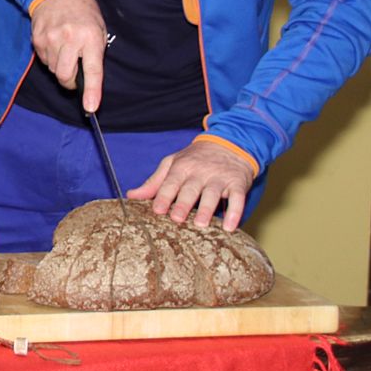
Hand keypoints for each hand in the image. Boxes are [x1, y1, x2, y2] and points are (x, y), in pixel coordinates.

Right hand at [31, 0, 107, 112]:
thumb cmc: (83, 13)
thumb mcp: (98, 29)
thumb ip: (94, 54)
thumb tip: (88, 82)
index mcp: (90, 37)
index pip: (92, 70)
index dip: (91, 91)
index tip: (90, 107)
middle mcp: (70, 39)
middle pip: (65, 76)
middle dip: (70, 82)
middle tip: (75, 77)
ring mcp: (51, 39)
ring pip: (53, 70)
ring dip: (60, 66)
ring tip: (65, 49)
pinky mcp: (37, 39)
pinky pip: (43, 60)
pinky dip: (50, 57)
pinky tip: (54, 43)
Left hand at [131, 139, 258, 230]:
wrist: (229, 144)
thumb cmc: (195, 159)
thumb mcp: (173, 164)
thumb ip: (154, 182)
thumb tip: (132, 196)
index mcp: (182, 167)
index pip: (171, 182)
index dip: (164, 196)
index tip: (157, 210)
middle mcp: (201, 172)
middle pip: (191, 189)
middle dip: (183, 203)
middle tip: (176, 218)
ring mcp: (220, 178)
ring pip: (213, 193)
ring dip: (207, 209)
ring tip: (200, 224)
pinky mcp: (237, 183)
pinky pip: (238, 198)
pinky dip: (235, 212)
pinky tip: (230, 226)